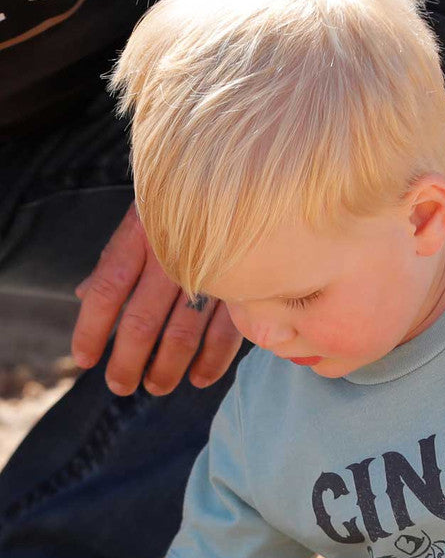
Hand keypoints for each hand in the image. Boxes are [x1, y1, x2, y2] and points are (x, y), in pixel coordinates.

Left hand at [72, 202, 241, 395]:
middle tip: (120, 386)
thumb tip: (83, 294)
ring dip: (166, 369)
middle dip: (127, 362)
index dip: (91, 330)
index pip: (106, 289)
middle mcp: (173, 254)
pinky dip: (211, 363)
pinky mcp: (246, 286)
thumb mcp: (144, 218)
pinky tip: (198, 378)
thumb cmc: (185, 202)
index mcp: (141, 233)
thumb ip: (115, 258)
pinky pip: (225, 336)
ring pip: (181, 336)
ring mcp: (212, 272)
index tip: (84, 360)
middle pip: (140, 322)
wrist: (247, 171)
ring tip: (156, 386)